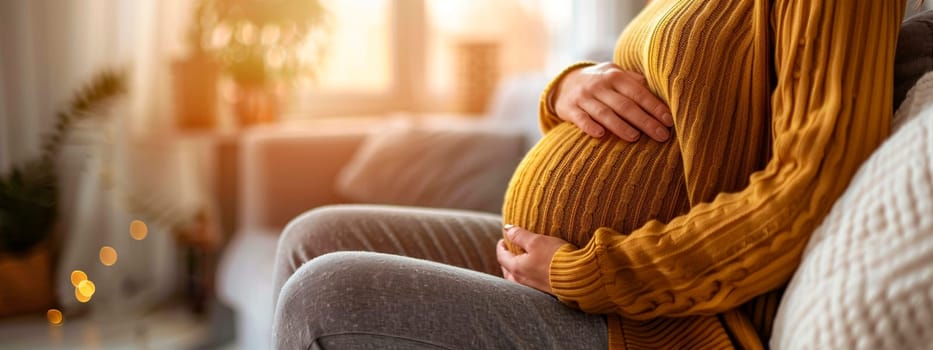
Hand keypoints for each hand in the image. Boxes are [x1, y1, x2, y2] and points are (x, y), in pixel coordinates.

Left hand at [496, 225, 571, 293]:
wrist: (578, 276)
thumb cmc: (556, 257)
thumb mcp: (536, 241)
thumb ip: (520, 235)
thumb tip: (507, 229)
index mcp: (516, 268)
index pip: (502, 256)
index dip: (501, 246)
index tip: (504, 239)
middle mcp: (522, 280)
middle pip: (507, 270)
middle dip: (506, 259)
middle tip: (509, 250)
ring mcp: (533, 288)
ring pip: (517, 280)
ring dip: (515, 270)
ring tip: (520, 262)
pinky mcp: (545, 291)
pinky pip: (529, 284)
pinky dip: (526, 277)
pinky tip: (534, 272)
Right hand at [552, 62, 672, 141]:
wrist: (565, 82)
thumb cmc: (601, 82)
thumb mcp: (616, 74)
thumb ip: (635, 81)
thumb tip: (660, 91)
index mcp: (615, 76)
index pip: (638, 93)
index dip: (654, 107)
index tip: (669, 121)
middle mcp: (599, 85)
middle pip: (625, 105)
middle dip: (645, 121)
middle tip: (661, 136)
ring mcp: (583, 97)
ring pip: (604, 113)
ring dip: (620, 126)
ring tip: (635, 138)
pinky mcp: (569, 108)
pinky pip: (580, 118)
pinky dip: (590, 126)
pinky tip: (601, 135)